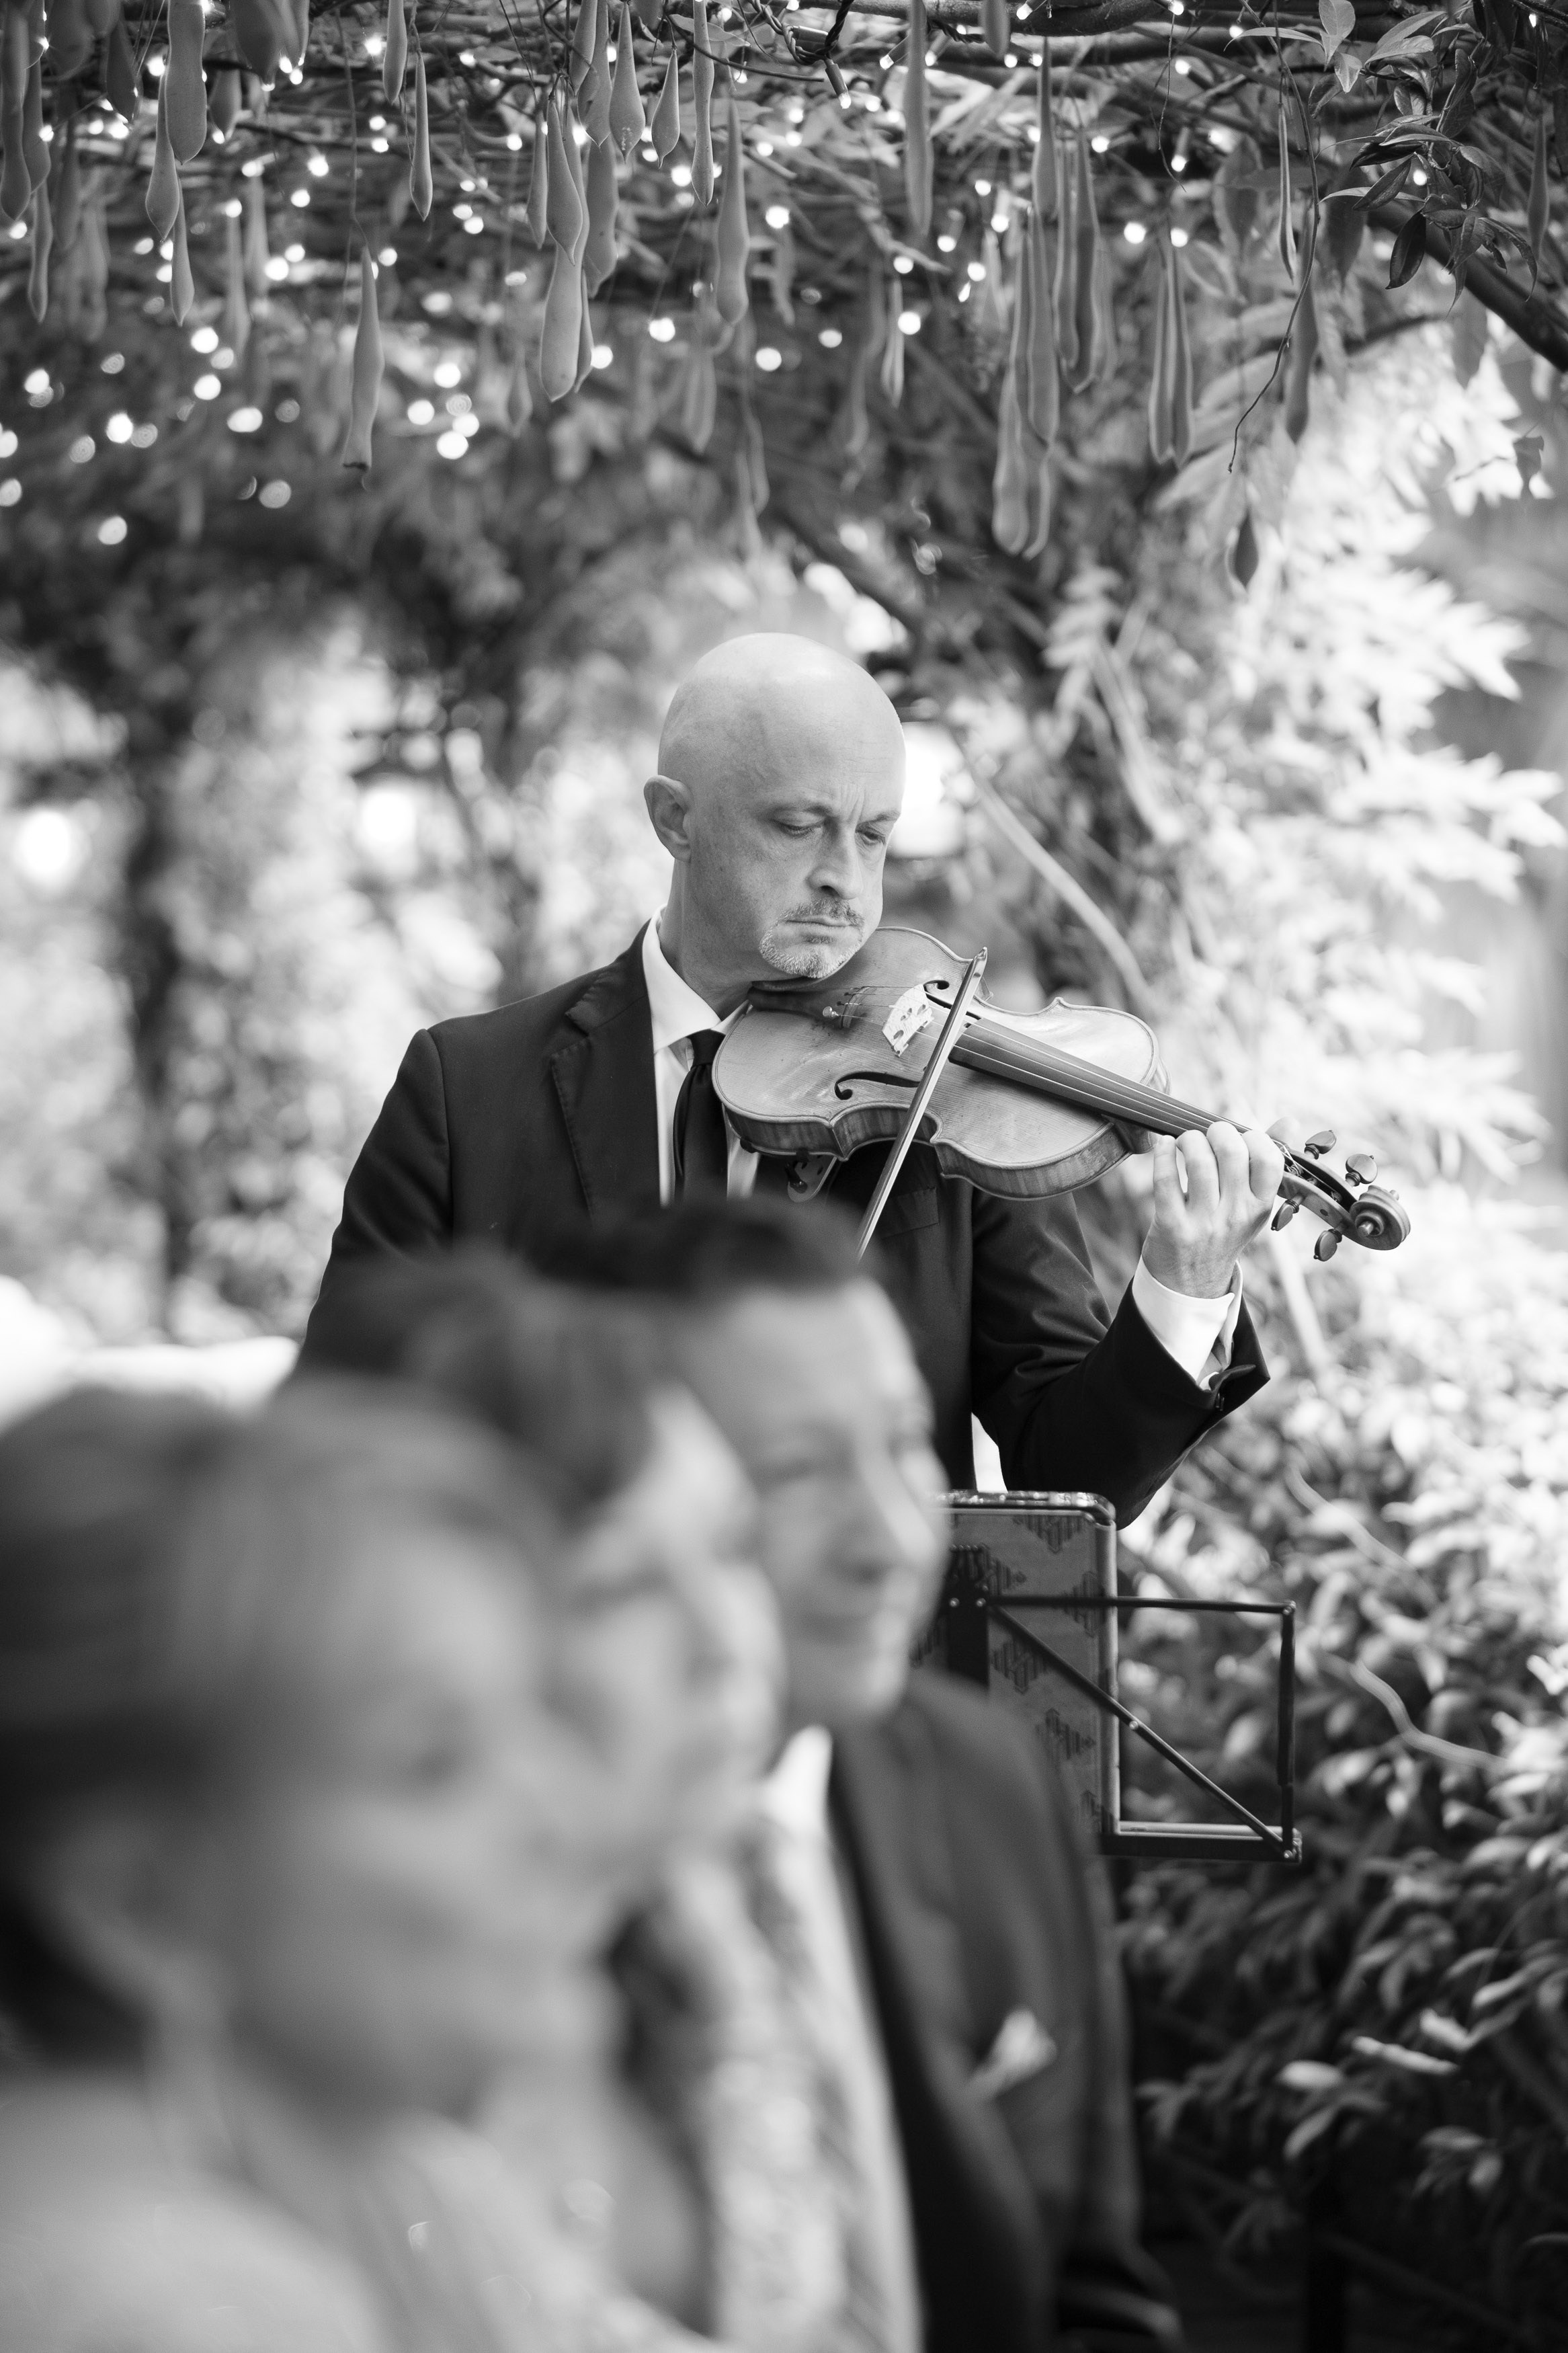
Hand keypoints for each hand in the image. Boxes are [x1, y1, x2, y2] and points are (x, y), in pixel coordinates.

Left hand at [1142, 1121, 1285, 1298]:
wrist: (1191, 1282)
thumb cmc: (1223, 1231)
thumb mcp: (1253, 1204)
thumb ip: (1268, 1162)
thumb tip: (1290, 1122)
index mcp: (1261, 1206)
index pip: (1269, 1159)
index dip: (1253, 1137)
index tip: (1240, 1138)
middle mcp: (1236, 1215)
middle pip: (1232, 1152)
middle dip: (1218, 1131)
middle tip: (1208, 1136)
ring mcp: (1204, 1222)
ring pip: (1199, 1162)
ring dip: (1189, 1139)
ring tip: (1185, 1142)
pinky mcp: (1172, 1225)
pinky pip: (1165, 1179)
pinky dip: (1162, 1153)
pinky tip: (1163, 1146)